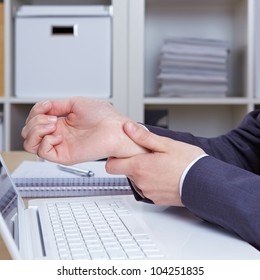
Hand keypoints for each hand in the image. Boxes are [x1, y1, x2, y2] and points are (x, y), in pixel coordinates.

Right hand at [22, 97, 145, 163]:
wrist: (116, 129)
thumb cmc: (105, 117)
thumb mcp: (77, 103)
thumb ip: (58, 105)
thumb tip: (44, 106)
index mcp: (63, 123)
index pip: (36, 121)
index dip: (35, 111)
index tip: (46, 106)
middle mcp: (60, 135)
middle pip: (29, 133)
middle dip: (33, 121)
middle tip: (50, 117)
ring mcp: (61, 146)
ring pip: (31, 144)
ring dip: (35, 130)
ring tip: (52, 124)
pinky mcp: (65, 156)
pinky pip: (43, 152)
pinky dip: (45, 141)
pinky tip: (58, 135)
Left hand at [106, 121, 205, 205]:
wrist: (205, 184)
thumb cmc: (188, 163)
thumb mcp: (166, 144)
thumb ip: (143, 137)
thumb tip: (128, 127)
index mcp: (139, 166)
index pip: (111, 166)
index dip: (115, 158)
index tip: (124, 151)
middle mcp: (141, 182)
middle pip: (125, 171)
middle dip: (132, 163)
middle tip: (148, 155)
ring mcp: (148, 192)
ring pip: (136, 180)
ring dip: (143, 172)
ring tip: (160, 165)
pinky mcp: (156, 199)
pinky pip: (147, 189)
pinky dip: (152, 182)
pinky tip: (165, 175)